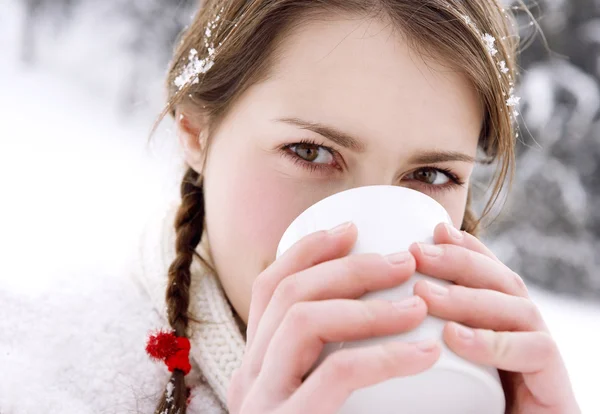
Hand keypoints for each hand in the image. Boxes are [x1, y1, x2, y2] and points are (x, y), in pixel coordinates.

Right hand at [227, 222, 440, 413]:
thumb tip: (385, 301)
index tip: (352, 229)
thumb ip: (329, 355)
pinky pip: (336, 376)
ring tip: (418, 300)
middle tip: (401, 260)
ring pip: (304, 322)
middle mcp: (248, 377)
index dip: (308, 248)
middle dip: (347, 267)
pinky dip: (383, 354)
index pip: (270, 287)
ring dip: (366, 302)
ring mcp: (262, 403)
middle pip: (289, 295)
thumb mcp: (315, 391)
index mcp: (255, 362)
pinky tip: (423, 350)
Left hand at [409, 223, 579, 413]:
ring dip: (470, 295)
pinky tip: (453, 337)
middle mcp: (527, 341)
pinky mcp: (556, 393)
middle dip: (462, 262)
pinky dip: (492, 342)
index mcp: (501, 332)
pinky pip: (533, 354)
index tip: (432, 229)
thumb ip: (421, 347)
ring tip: (423, 291)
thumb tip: (384, 312)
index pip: (489, 279)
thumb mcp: (439, 379)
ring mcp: (545, 365)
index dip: (466, 250)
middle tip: (418, 251)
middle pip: (503, 285)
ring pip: (518, 310)